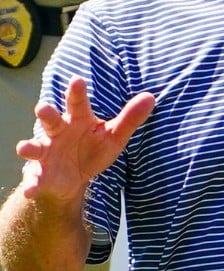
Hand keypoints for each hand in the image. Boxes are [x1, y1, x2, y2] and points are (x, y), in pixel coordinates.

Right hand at [16, 76, 154, 203]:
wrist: (75, 178)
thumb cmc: (93, 149)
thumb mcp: (115, 136)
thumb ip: (130, 118)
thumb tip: (150, 96)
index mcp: (78, 121)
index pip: (78, 104)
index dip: (76, 92)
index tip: (77, 80)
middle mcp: (58, 133)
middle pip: (51, 121)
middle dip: (46, 114)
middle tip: (43, 108)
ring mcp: (46, 152)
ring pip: (35, 147)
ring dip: (29, 147)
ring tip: (26, 148)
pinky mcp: (40, 174)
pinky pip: (33, 179)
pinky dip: (31, 184)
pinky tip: (31, 190)